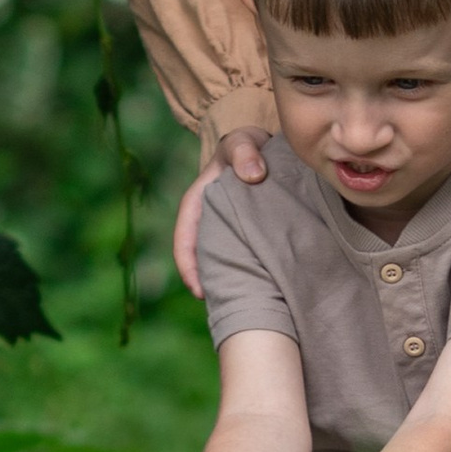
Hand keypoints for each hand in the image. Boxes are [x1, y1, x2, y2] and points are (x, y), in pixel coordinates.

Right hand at [173, 126, 270, 295]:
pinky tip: (265, 291)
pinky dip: (249, 274)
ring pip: (222, 262)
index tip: (199, 291)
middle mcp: (209, 221)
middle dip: (209, 285)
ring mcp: (227, 230)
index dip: (188, 266)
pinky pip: (244, 258)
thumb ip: (245, 151)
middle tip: (224, 310)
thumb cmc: (248, 145)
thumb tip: (253, 175)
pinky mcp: (247, 236)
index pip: (185, 239)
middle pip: (202, 259)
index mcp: (198, 203)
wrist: (266, 146)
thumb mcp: (243, 141)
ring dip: (228, 284)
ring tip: (245, 308)